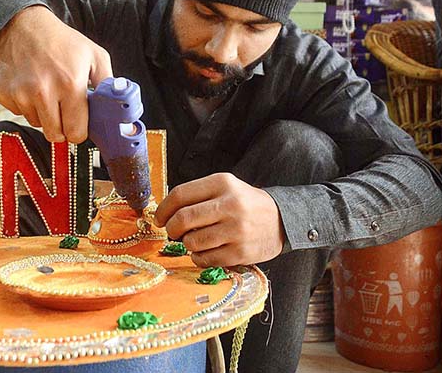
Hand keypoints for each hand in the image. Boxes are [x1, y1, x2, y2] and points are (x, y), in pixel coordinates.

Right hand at [0, 6, 112, 142]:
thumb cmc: (61, 41)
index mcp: (70, 84)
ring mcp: (20, 94)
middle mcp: (43, 92)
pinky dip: (25, 104)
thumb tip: (117, 110)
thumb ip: (108, 85)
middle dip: (61, 128)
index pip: (76, 133)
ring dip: (42, 114)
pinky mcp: (2, 93)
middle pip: (54, 136)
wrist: (20, 23)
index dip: (79, 131)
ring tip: (45, 89)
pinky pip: (18, 113)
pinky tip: (28, 84)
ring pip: (36, 124)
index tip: (78, 124)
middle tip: (62, 110)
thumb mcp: (94, 55)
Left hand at [154, 173, 285, 267]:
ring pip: (192, 241)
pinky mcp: (241, 252)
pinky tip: (204, 252)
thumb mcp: (225, 188)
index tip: (159, 218)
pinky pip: (205, 259)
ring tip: (193, 241)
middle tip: (172, 231)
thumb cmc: (244, 203)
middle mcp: (230, 204)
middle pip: (183, 219)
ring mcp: (237, 230)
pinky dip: (198, 258)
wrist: (283, 220)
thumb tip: (164, 213)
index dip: (163, 209)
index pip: (180, 194)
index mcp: (222, 183)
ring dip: (186, 244)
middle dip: (171, 228)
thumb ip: (197, 195)